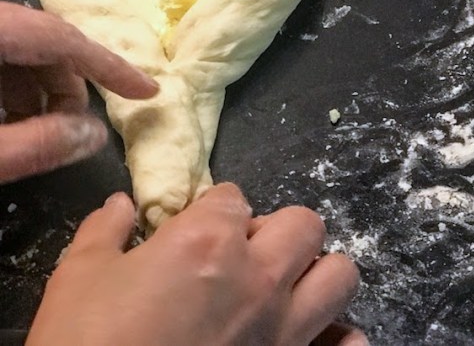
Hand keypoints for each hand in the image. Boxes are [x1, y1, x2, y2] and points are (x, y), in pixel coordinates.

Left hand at [0, 1, 157, 182]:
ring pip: (22, 50)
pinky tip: (9, 124)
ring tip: (34, 136)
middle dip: (68, 87)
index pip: (66, 39)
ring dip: (39, 91)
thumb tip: (94, 138)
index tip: (147, 91)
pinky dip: (13, 88)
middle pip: (45, 43)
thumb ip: (37, 144)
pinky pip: (1, 56)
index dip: (111, 67)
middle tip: (73, 131)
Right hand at [27, 183, 366, 345]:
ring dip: (314, 275)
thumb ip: (104, 234)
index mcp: (208, 240)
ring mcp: (284, 327)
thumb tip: (119, 206)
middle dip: (275, 232)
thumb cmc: (87, 343)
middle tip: (241, 259)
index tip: (195, 234)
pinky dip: (335, 340)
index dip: (213, 213)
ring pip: (339, 275)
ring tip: (279, 293)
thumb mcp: (78, 279)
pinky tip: (308, 341)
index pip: (232, 197)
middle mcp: (259, 276)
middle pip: (302, 224)